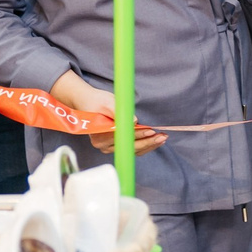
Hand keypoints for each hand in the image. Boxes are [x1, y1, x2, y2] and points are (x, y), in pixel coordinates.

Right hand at [50, 71, 165, 155]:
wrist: (89, 103)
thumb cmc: (97, 101)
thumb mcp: (107, 102)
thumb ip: (119, 111)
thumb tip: (134, 121)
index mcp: (99, 135)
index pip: (122, 137)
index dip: (137, 135)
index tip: (150, 130)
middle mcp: (103, 145)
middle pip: (128, 147)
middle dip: (147, 141)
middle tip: (162, 136)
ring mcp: (109, 147)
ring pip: (132, 150)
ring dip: (149, 145)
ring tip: (163, 137)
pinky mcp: (115, 146)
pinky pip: (132, 149)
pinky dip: (145, 145)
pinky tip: (156, 140)